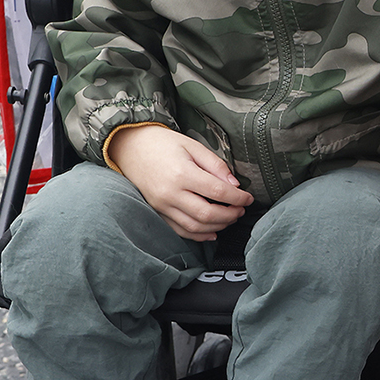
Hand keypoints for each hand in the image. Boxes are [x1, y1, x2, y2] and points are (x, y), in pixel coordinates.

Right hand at [107, 125, 252, 240]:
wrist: (130, 147)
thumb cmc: (163, 143)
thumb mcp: (192, 146)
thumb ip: (215, 165)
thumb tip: (235, 185)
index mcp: (182, 174)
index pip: (218, 192)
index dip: (238, 198)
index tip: (248, 198)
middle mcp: (170, 193)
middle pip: (208, 214)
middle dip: (230, 215)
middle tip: (241, 210)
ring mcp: (161, 206)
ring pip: (195, 227)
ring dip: (217, 226)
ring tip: (230, 218)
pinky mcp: (157, 212)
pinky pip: (180, 230)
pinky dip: (198, 235)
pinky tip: (212, 232)